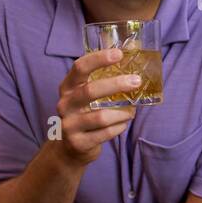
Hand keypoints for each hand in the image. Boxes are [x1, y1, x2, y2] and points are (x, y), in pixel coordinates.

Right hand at [52, 49, 139, 166]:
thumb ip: (104, 80)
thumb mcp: (87, 96)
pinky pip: (106, 133)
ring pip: (101, 117)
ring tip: (132, 111)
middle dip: (116, 84)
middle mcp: (65, 104)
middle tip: (136, 81)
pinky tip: (123, 124)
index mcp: (68, 88)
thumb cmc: (85, 114)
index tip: (119, 54)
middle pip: (90, 91)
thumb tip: (135, 58)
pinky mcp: (78, 143)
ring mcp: (69, 125)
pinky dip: (119, 127)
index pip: (79, 67)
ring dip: (122, 112)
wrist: (70, 148)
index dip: (99, 59)